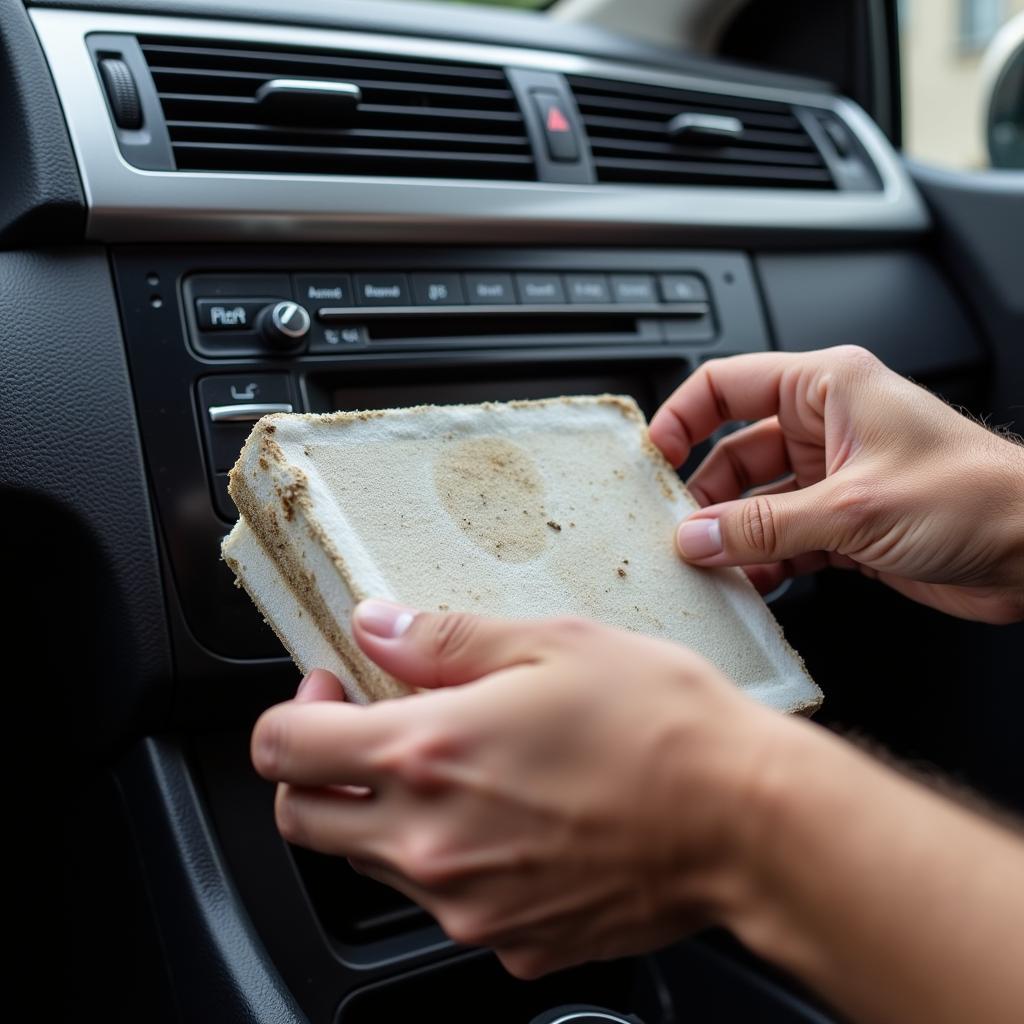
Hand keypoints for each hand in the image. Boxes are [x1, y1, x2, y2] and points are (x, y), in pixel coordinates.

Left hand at [252, 601, 792, 977]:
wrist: (748, 822)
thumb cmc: (661, 724)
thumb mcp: (551, 644)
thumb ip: (444, 638)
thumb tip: (379, 625)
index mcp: (430, 755)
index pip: (285, 748)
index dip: (293, 711)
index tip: (334, 690)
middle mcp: (433, 844)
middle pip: (304, 820)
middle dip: (316, 771)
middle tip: (368, 730)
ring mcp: (469, 907)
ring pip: (372, 865)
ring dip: (387, 814)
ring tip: (462, 768)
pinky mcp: (513, 944)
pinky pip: (450, 905)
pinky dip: (456, 862)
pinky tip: (514, 820)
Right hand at [648, 346, 1023, 623]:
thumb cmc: (976, 497)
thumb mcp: (854, 508)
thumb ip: (766, 526)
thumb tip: (698, 536)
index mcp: (827, 389)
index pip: (727, 384)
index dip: (682, 417)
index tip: (653, 457)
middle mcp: (826, 428)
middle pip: (734, 452)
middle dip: (705, 494)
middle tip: (679, 531)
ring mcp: (834, 478)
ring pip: (756, 503)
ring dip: (732, 535)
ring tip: (709, 564)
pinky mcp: (845, 524)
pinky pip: (782, 538)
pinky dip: (763, 560)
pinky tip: (751, 582)